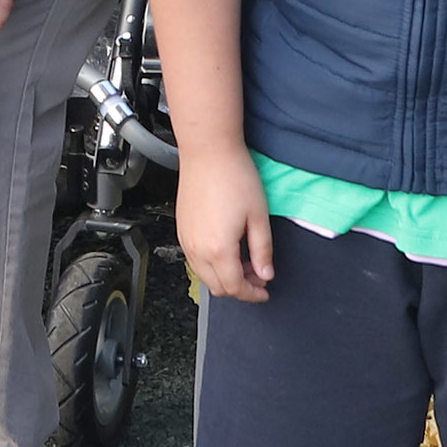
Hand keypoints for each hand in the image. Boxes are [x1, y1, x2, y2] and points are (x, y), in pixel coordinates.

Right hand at [175, 142, 274, 302]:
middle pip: (217, 287)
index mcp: (219, 249)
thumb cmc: (234, 177)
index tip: (265, 291)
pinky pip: (195, 260)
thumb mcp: (258, 216)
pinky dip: (211, 265)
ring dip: (225, 276)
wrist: (208, 152)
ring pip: (204, 275)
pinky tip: (227, 249)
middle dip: (239, 288)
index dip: (252, 294)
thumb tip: (265, 273)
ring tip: (245, 261)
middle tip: (258, 276)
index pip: (235, 287)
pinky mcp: (181, 230)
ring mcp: (186, 240)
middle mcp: (197, 249)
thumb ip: (262, 250)